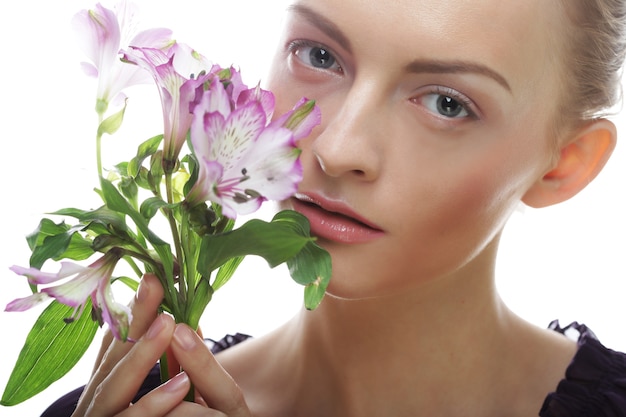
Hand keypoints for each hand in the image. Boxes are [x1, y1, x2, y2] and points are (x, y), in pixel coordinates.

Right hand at [71, 274, 250, 415]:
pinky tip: (178, 384)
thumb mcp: (165, 398)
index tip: (152, 279)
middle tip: (155, 285)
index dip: (133, 312)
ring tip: (169, 324)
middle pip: (112, 359)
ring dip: (141, 355)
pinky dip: (153, 404)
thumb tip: (185, 323)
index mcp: (107, 391)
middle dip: (134, 321)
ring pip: (114, 389)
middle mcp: (96, 407)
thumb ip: (171, 368)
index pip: (116, 346)